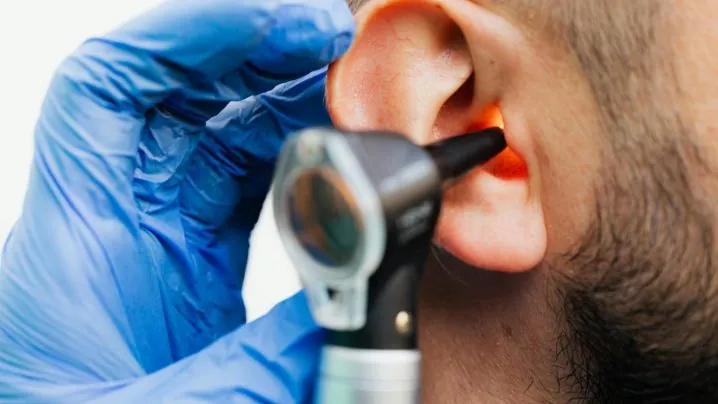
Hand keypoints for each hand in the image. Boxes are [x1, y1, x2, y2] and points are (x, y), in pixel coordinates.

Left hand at [0, 1, 353, 401]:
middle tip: (325, 40)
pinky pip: (239, 181)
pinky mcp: (194, 260)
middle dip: (250, 52)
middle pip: (176, 93)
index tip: (262, 23)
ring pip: (217, 131)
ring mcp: (159, 234)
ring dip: (277, 96)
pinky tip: (324, 143)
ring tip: (339, 83)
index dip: (181, 36)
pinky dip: (284, 151)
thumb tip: (349, 313)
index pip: (108, 86)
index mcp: (80, 233)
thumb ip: (260, 360)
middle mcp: (119, 216)